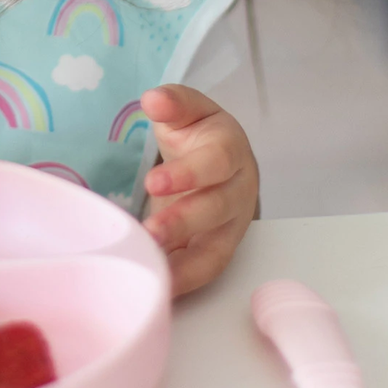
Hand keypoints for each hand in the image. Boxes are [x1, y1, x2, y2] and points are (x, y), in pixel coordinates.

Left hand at [140, 83, 257, 296]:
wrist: (221, 159)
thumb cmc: (201, 134)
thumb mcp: (188, 110)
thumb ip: (173, 103)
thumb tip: (154, 99)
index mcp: (231, 152)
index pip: (215, 164)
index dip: (187, 175)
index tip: (153, 182)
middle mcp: (238, 192)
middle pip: (216, 211)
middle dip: (183, 222)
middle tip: (149, 230)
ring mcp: (231, 226)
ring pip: (215, 250)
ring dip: (183, 264)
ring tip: (149, 267)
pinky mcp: (218, 249)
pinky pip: (205, 272)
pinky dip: (182, 283)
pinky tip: (156, 288)